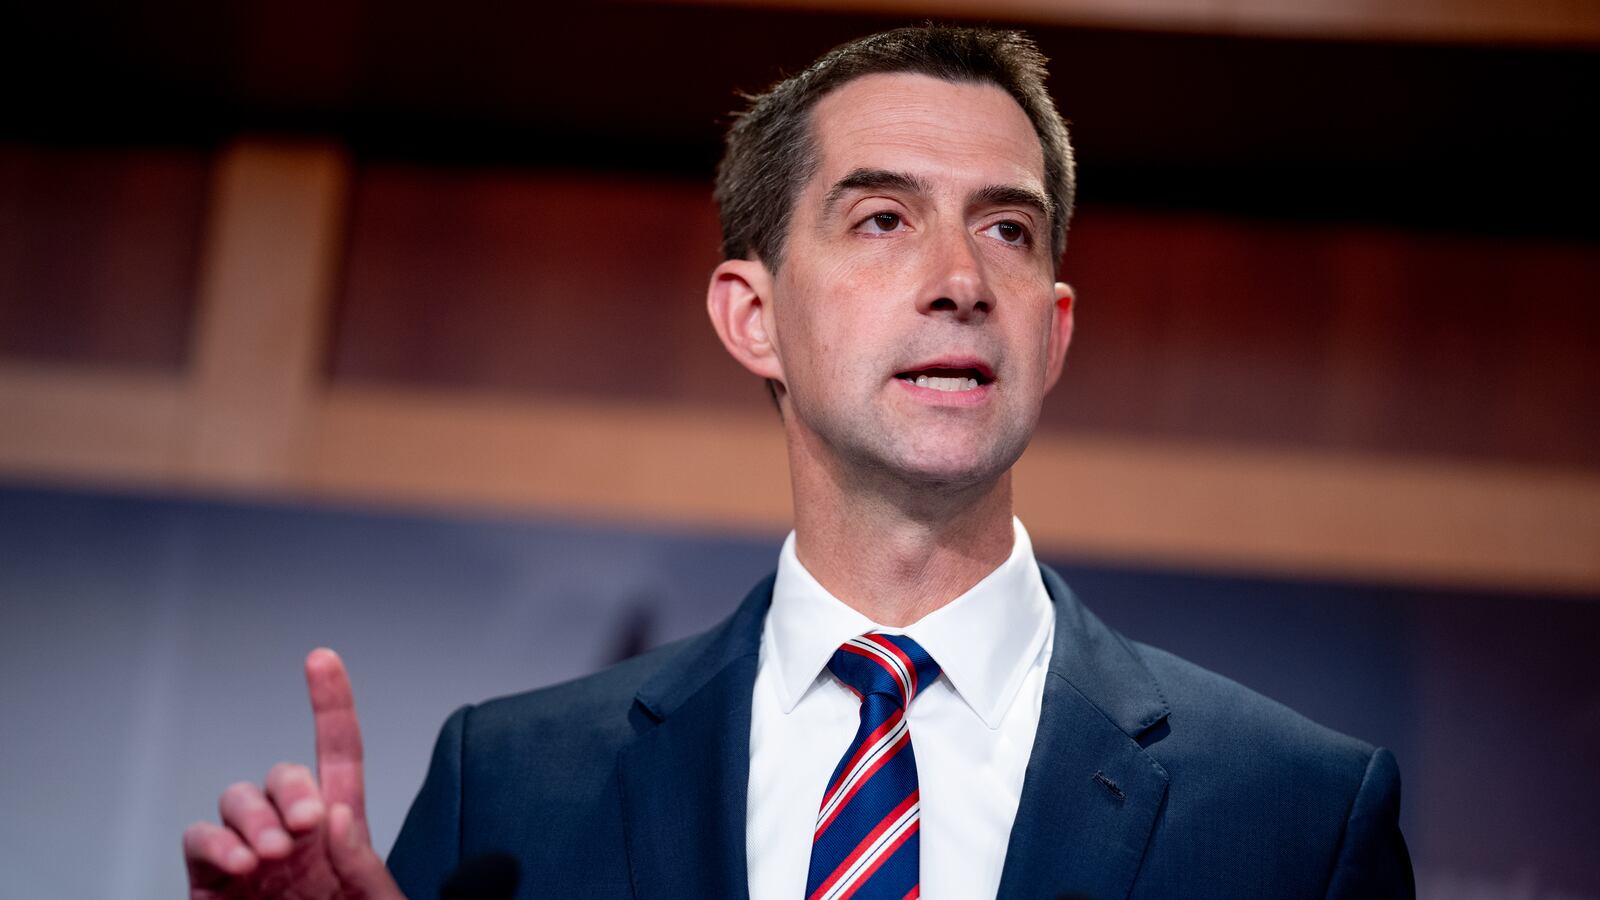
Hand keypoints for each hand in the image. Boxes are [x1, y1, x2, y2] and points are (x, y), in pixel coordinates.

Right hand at [183, 648, 404, 898]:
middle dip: (289, 788)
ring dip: (251, 816)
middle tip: (307, 824)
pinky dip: (214, 841)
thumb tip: (338, 816)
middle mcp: (291, 837)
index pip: (337, 755)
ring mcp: (247, 858)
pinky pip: (199, 841)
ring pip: (235, 799)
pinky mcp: (210, 885)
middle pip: (279, 775)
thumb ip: (365, 867)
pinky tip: (241, 864)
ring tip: (270, 854)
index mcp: (340, 833)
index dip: (330, 704)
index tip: (321, 659)